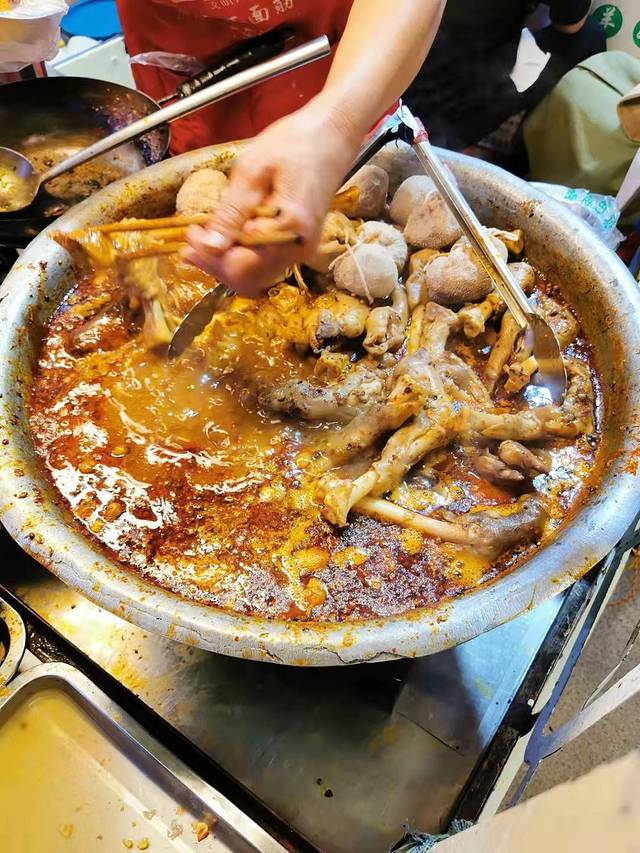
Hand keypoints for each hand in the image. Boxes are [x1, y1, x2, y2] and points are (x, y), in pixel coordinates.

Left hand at [183, 96, 361, 296]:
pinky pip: (265, 263)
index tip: (190, 234)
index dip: (209, 257)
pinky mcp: (298, 245)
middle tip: (191, 241)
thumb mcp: (253, 170)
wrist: (333, 135)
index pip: (240, 265)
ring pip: (255, 275)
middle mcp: (298, 248)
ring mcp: (300, 250)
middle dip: (215, 264)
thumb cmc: (296, 143)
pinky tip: (226, 238)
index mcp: (288, 230)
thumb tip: (209, 247)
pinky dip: (242, 256)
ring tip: (203, 240)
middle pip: (247, 278)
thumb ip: (230, 213)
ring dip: (227, 262)